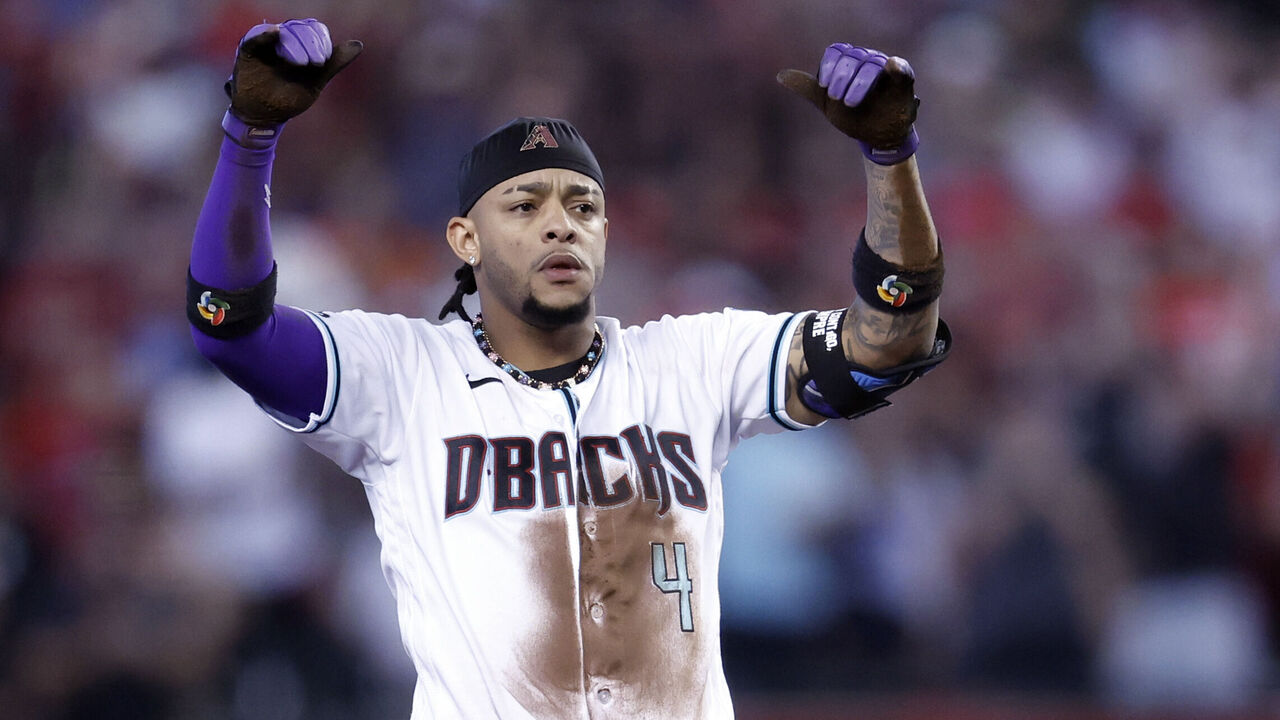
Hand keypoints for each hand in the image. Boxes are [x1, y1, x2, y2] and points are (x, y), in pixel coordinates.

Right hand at [225, 19, 362, 127]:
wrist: (266, 116)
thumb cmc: (290, 98)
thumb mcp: (316, 81)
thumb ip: (334, 63)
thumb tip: (358, 45)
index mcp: (301, 44)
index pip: (314, 29)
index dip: (321, 41)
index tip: (323, 61)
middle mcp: (284, 39)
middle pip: (300, 28)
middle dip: (310, 43)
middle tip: (315, 63)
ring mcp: (266, 43)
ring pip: (283, 31)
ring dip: (294, 43)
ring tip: (300, 63)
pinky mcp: (248, 50)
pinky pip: (255, 36)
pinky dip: (265, 33)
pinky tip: (275, 33)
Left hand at [778, 43, 919, 164]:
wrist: (878, 137)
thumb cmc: (855, 116)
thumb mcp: (828, 105)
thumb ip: (808, 88)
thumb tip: (780, 76)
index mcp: (850, 63)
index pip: (836, 52)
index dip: (828, 67)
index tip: (823, 87)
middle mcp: (868, 61)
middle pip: (852, 56)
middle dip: (841, 77)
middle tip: (836, 98)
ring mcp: (886, 70)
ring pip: (872, 62)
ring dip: (860, 81)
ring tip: (850, 102)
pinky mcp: (903, 82)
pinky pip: (901, 68)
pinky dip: (897, 66)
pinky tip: (891, 66)